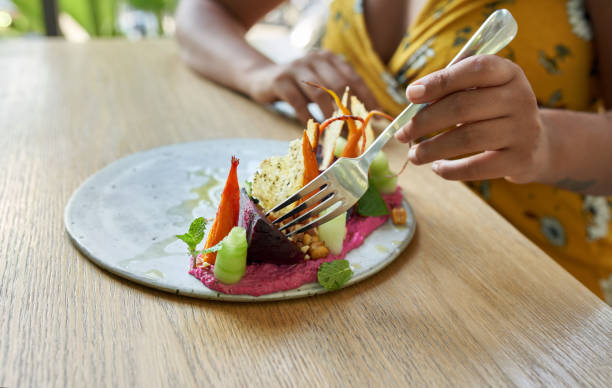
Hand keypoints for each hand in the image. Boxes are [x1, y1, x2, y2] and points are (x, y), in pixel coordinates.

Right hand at [247, 49, 378, 123]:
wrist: (261, 78)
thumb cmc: (298, 87)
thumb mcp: (320, 86)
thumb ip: (339, 96)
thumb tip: (366, 119)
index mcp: (329, 58)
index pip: (353, 79)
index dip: (367, 99)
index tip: (375, 118)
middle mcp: (315, 59)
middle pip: (338, 86)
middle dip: (349, 111)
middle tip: (356, 132)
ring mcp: (296, 67)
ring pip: (320, 95)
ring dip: (330, 118)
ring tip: (338, 135)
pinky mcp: (280, 80)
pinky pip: (298, 103)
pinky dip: (309, 119)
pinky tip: (315, 131)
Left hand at [395, 55, 548, 183]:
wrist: (535, 144)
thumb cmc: (493, 111)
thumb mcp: (481, 91)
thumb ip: (451, 88)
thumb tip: (414, 96)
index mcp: (509, 73)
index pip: (475, 69)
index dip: (440, 81)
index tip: (410, 95)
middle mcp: (521, 98)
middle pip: (463, 107)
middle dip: (424, 121)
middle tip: (402, 134)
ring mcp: (523, 130)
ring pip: (467, 138)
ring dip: (432, 149)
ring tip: (414, 155)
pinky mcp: (520, 160)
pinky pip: (477, 167)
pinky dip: (451, 170)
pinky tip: (437, 168)